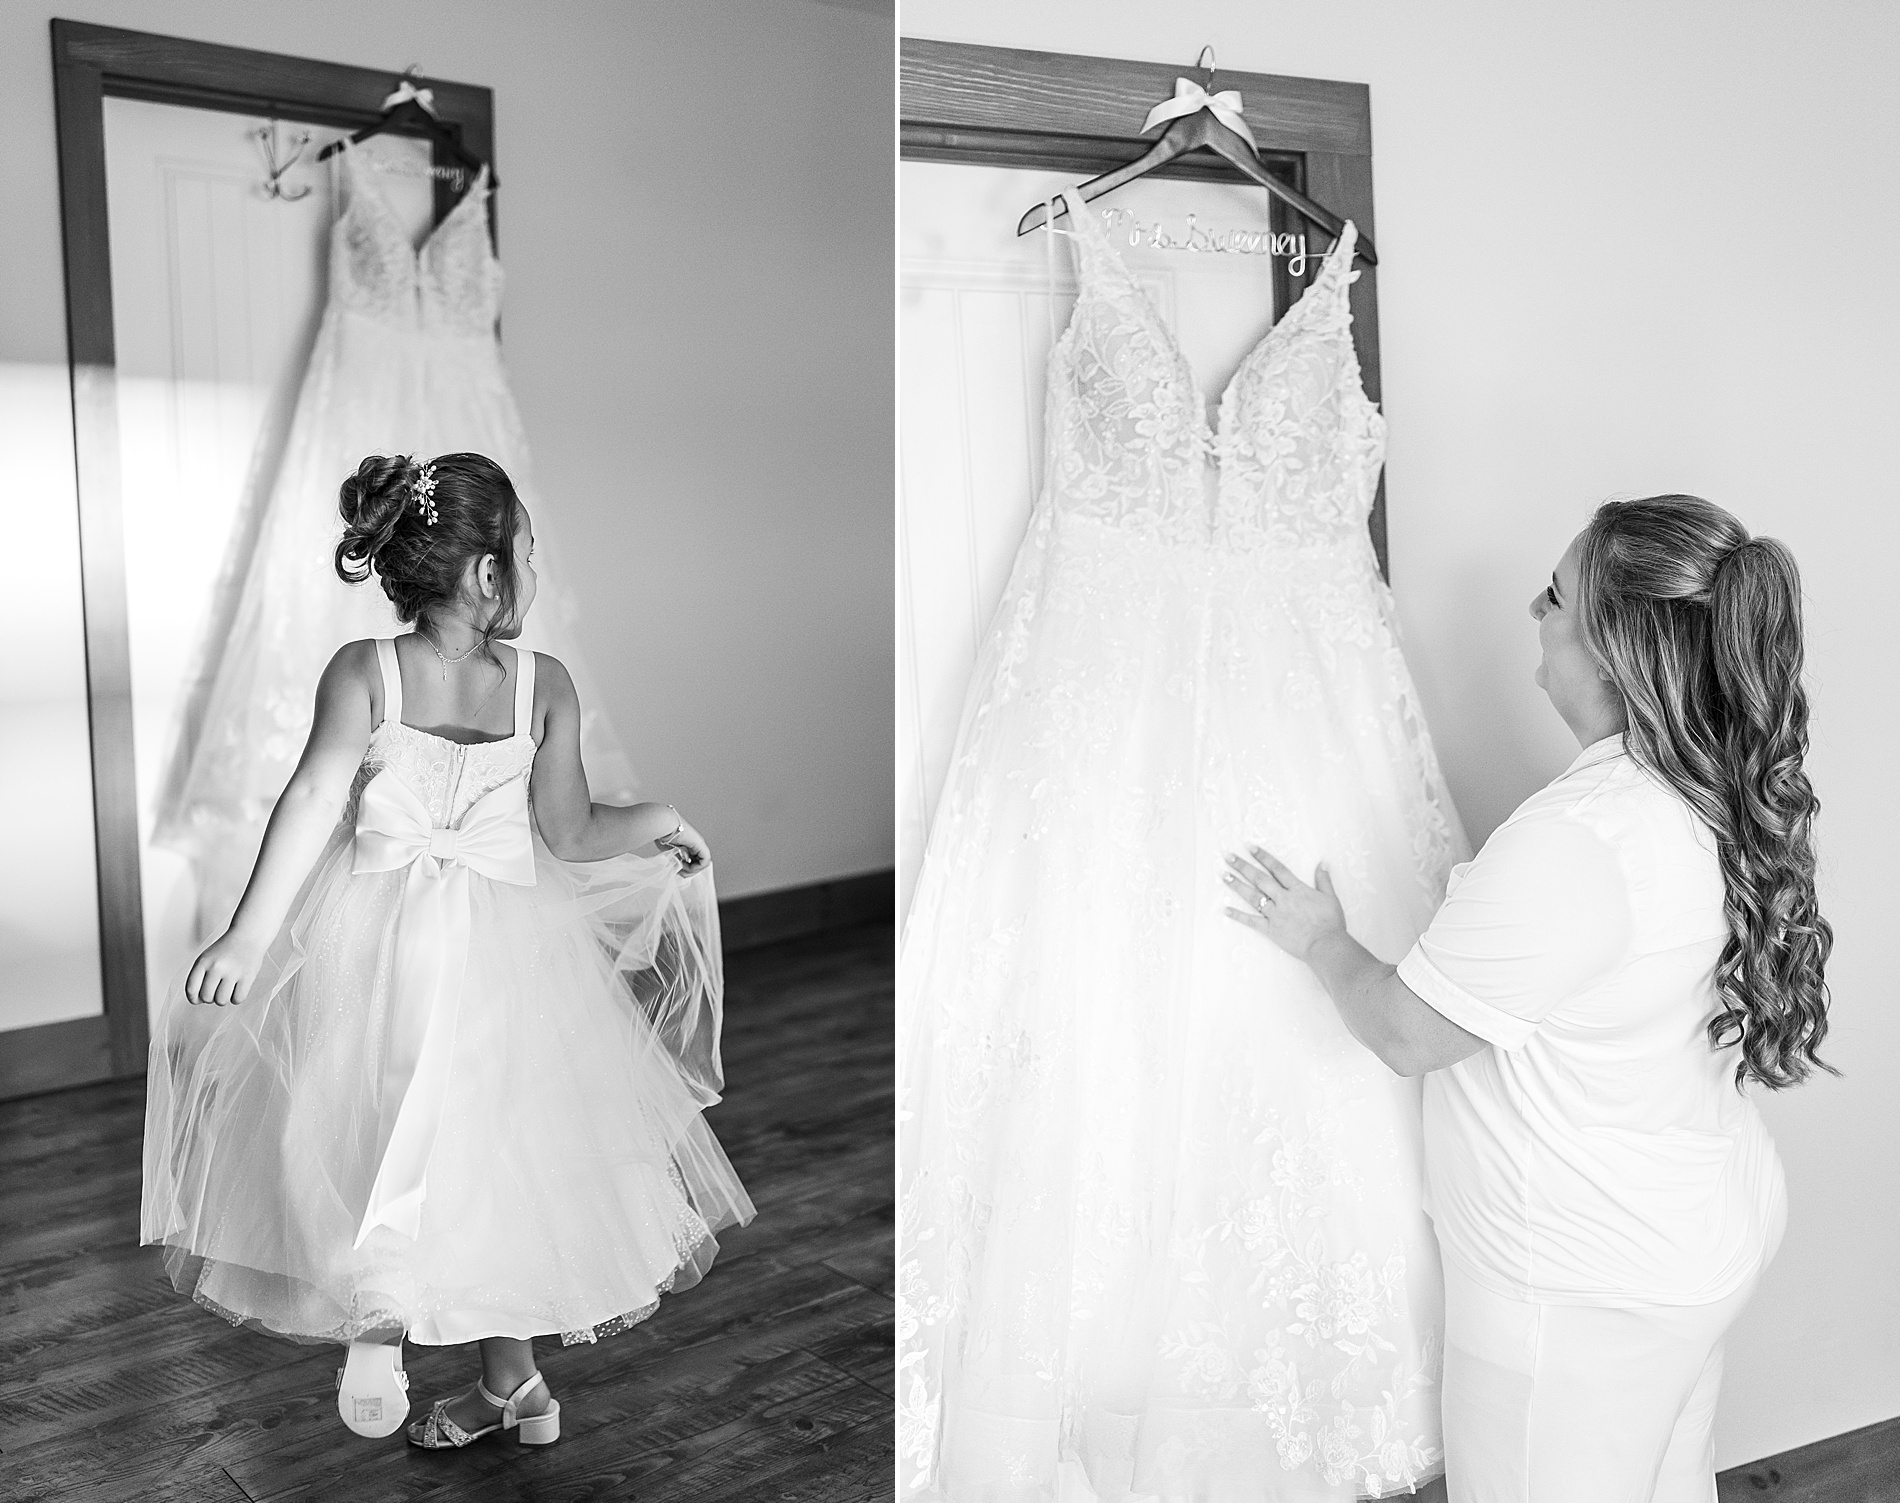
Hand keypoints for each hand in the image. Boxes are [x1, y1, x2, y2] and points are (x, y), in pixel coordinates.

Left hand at [185, 928, 267, 1005]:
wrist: (248, 935)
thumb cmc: (225, 950)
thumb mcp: (206, 958)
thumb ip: (198, 977)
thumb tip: (197, 1001)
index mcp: (203, 962)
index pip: (191, 989)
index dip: (194, 998)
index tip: (198, 1000)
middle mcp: (217, 967)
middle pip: (206, 997)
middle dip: (211, 997)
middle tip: (217, 990)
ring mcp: (233, 972)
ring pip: (221, 1001)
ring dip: (223, 999)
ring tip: (227, 989)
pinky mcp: (248, 976)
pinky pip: (237, 999)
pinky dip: (236, 998)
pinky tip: (237, 989)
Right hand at [658, 817, 711, 876]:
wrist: (663, 823)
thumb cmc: (662, 834)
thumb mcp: (668, 851)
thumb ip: (675, 860)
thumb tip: (678, 869)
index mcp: (688, 843)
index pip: (693, 860)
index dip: (686, 868)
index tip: (677, 870)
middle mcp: (695, 843)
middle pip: (698, 862)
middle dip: (689, 871)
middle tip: (680, 872)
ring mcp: (699, 843)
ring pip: (703, 863)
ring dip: (692, 870)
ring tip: (682, 869)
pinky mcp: (700, 845)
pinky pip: (705, 861)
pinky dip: (696, 867)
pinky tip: (686, 865)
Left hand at [1223, 846, 1346, 962]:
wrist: (1325, 945)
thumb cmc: (1330, 923)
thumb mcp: (1331, 898)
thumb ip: (1324, 880)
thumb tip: (1323, 863)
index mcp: (1297, 889)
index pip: (1277, 869)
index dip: (1263, 857)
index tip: (1250, 847)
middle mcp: (1283, 899)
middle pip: (1260, 879)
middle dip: (1243, 866)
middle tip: (1229, 856)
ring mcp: (1275, 914)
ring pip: (1253, 896)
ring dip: (1237, 885)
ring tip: (1224, 875)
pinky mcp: (1271, 929)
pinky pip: (1251, 921)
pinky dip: (1238, 915)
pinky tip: (1225, 909)